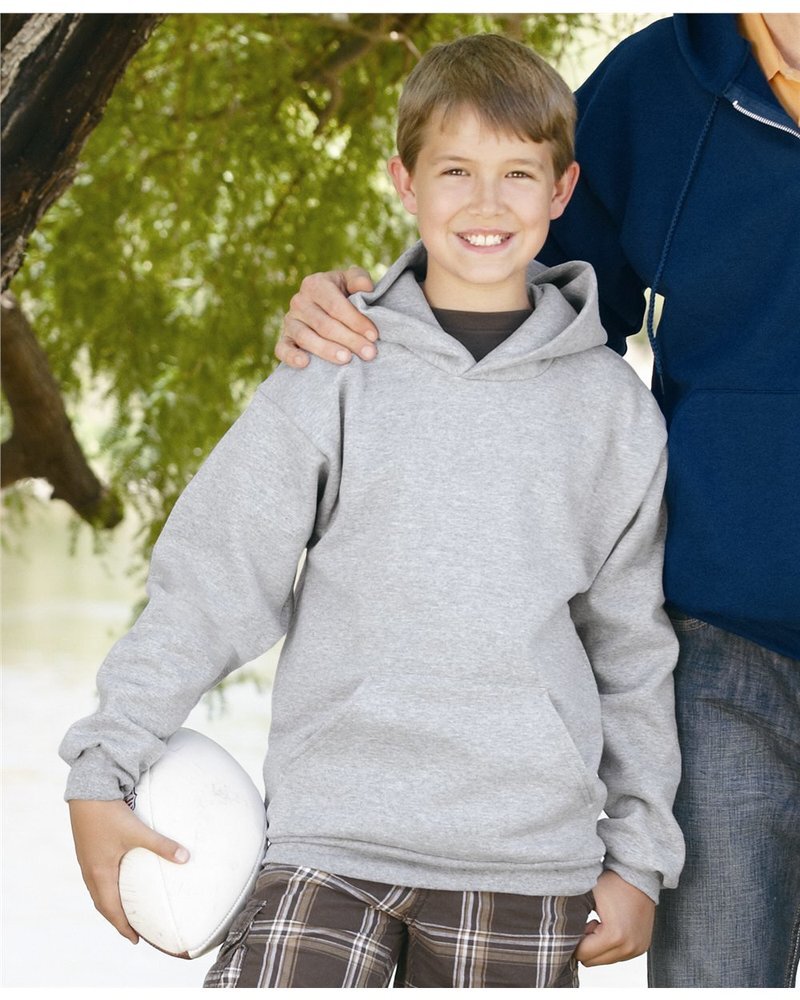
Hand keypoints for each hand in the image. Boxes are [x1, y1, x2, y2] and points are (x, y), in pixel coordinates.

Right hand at [69, 798, 189, 943]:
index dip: (123, 926)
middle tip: (131, 930)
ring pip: (97, 890)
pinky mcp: (87, 849)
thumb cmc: (110, 813)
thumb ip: (162, 845)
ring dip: (110, 902)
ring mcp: (86, 860)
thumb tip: (186, 858)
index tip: (135, 939)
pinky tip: (116, 877)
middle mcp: (90, 871)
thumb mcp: (138, 831)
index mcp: (100, 873)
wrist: (87, 792)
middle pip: (102, 904)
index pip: (111, 910)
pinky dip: (106, 886)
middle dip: (116, 919)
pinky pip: (96, 877)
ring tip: (124, 908)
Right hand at [277, 266, 377, 367]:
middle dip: (349, 339)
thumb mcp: (352, 281)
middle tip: (369, 353)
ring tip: (347, 359)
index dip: (355, 321)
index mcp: (315, 284)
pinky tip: (305, 363)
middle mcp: (299, 301)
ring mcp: (290, 321)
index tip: (373, 335)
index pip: (336, 305)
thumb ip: (359, 279)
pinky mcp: (284, 339)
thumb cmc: (345, 294)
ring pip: (306, 338)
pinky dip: (292, 356)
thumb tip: (366, 288)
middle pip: (324, 324)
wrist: (327, 308)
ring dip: (327, 350)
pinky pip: (282, 349)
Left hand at [575, 870, 654, 966]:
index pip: (582, 954)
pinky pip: (617, 956)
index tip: (577, 923)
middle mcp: (629, 947)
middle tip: (588, 922)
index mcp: (614, 936)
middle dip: (585, 944)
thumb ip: (572, 920)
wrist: (638, 874)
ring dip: (597, 946)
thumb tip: (558, 937)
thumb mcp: (587, 898)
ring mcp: (637, 949)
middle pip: (592, 961)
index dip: (573, 940)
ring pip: (604, 960)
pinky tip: (610, 925)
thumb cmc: (612, 882)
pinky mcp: (641, 948)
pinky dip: (609, 945)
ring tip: (600, 923)